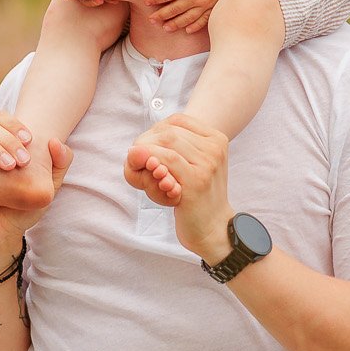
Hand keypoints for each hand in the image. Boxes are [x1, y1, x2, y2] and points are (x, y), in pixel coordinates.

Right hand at [0, 112, 71, 256]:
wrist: (0, 237)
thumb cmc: (21, 212)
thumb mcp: (46, 189)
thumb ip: (59, 164)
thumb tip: (54, 141)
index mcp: (2, 148)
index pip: (2, 121)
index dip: (13, 126)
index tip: (27, 141)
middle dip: (0, 141)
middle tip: (13, 164)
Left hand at [126, 115, 233, 262]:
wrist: (214, 229)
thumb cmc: (196, 198)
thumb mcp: (187, 167)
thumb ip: (166, 150)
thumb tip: (134, 150)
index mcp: (215, 139)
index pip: (176, 121)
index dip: (154, 134)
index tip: (149, 154)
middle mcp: (214, 148)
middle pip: (167, 132)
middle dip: (146, 146)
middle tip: (141, 167)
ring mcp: (207, 163)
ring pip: (165, 143)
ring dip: (146, 158)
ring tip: (147, 177)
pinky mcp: (196, 180)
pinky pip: (166, 160)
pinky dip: (151, 168)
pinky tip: (154, 182)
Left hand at [146, 0, 246, 33]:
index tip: (146, 2)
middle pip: (175, 9)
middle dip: (162, 15)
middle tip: (151, 20)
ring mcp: (205, 4)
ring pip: (187, 17)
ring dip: (175, 24)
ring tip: (165, 28)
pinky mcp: (213, 6)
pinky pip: (203, 20)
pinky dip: (195, 26)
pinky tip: (188, 30)